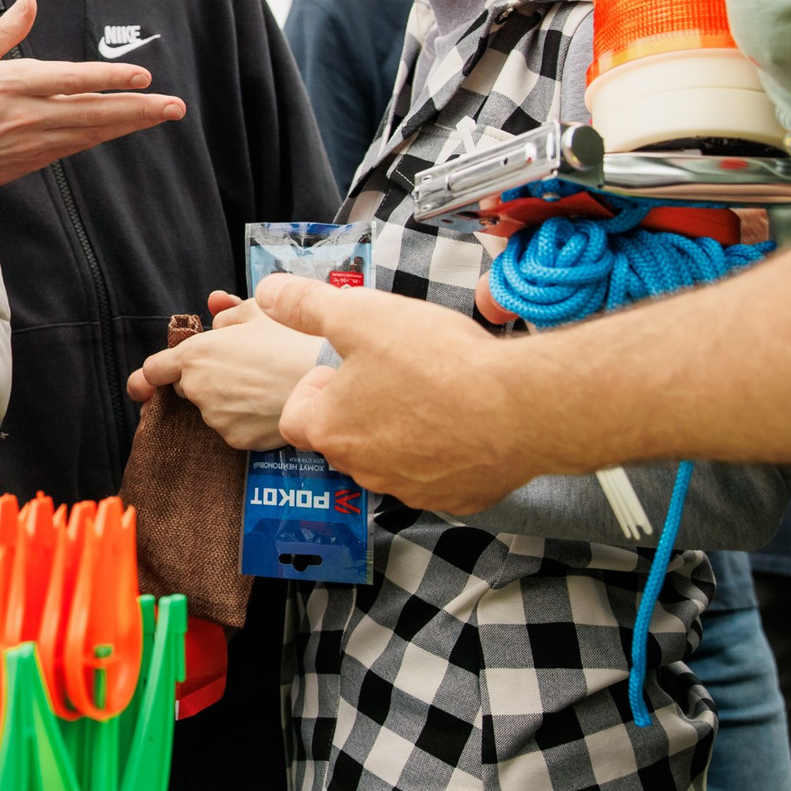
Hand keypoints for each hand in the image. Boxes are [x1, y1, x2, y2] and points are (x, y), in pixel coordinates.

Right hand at [0, 0, 184, 188]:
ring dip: (129, 123)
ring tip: (162, 114)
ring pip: (91, 131)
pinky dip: (102, 135)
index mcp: (12, 82)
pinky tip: (124, 127)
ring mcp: (31, 140)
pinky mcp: (31, 160)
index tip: (142, 75)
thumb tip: (30, 0)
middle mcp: (27, 113)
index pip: (71, 79)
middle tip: (174, 105)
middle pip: (92, 111)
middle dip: (137, 108)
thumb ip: (6, 30)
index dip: (109, 77)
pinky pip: (75, 146)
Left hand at [132, 290, 318, 450]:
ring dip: (227, 400)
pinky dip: (246, 420)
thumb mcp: (258, 310)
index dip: (147, 377)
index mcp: (195, 355)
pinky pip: (234, 428)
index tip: (142, 386)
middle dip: (206, 380)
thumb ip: (228, 310)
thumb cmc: (290, 337)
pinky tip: (269, 404)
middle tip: (241, 367)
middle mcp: (198, 389)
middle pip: (189, 388)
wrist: (325, 376)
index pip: (154, 370)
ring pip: (213, 410)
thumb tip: (214, 305)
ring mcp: (216, 418)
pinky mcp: (236, 440)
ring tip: (263, 384)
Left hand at [262, 273, 537, 512]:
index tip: (343, 368)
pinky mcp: (456, 497)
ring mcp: (412, 489)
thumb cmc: (436, 361)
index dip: (314, 390)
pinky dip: (442, 451)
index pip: (295, 420)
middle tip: (391, 372)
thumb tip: (269, 292)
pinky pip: (437, 474)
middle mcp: (364, 469)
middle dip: (358, 407)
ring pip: (389, 458)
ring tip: (431, 390)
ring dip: (399, 429)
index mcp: (332, 430)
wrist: (522, 406)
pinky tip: (464, 419)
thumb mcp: (360, 315)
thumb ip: (306, 304)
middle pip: (344, 439)